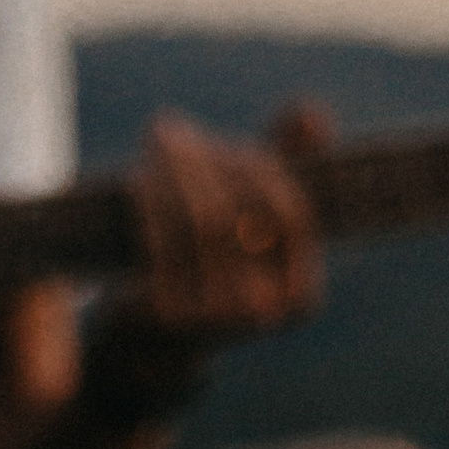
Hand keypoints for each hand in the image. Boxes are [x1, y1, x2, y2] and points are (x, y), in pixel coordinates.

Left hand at [120, 113, 321, 345]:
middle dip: (206, 161)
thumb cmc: (214, 261)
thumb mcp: (254, 211)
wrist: (154, 334)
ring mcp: (217, 321)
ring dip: (175, 173)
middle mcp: (265, 313)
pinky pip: (163, 244)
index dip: (263, 169)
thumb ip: (288, 162)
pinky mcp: (170, 318)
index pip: (293, 214)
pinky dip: (150, 204)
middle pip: (243, 215)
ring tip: (156, 145)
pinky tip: (138, 180)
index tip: (234, 142)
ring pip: (204, 224)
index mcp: (301, 296)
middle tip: (171, 130)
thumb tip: (310, 114)